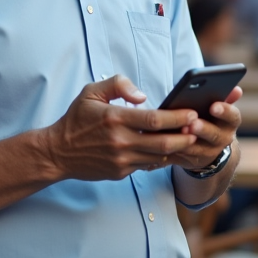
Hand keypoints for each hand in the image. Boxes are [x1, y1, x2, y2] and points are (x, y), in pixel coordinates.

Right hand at [42, 75, 200, 180]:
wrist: (58, 152)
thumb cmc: (76, 119)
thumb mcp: (90, 92)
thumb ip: (117, 85)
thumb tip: (142, 96)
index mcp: (115, 118)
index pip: (154, 119)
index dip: (177, 117)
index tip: (192, 113)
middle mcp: (120, 141)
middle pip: (163, 142)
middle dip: (186, 136)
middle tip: (199, 129)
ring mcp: (121, 159)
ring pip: (159, 157)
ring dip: (178, 149)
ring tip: (192, 140)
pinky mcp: (120, 172)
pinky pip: (147, 165)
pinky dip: (161, 158)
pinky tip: (171, 150)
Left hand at [167, 86, 241, 170]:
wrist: (209, 146)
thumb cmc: (210, 117)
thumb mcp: (219, 108)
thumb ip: (225, 97)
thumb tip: (237, 89)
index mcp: (230, 123)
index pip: (233, 116)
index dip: (224, 111)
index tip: (213, 106)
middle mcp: (223, 139)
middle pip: (215, 134)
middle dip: (203, 129)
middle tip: (193, 123)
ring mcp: (209, 152)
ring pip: (199, 149)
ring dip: (188, 141)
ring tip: (179, 131)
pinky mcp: (193, 161)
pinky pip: (183, 156)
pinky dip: (175, 149)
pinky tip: (167, 140)